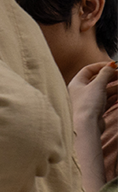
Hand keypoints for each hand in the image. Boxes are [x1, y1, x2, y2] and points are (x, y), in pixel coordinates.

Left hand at [71, 60, 117, 182]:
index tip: (113, 65)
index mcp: (76, 83)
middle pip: (97, 79)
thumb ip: (105, 73)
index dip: (101, 66)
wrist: (87, 126)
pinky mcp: (95, 109)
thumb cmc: (88, 105)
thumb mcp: (97, 84)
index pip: (88, 70)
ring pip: (104, 90)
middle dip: (111, 76)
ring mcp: (88, 101)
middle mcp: (80, 91)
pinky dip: (114, 95)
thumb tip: (110, 65)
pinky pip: (106, 99)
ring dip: (114, 86)